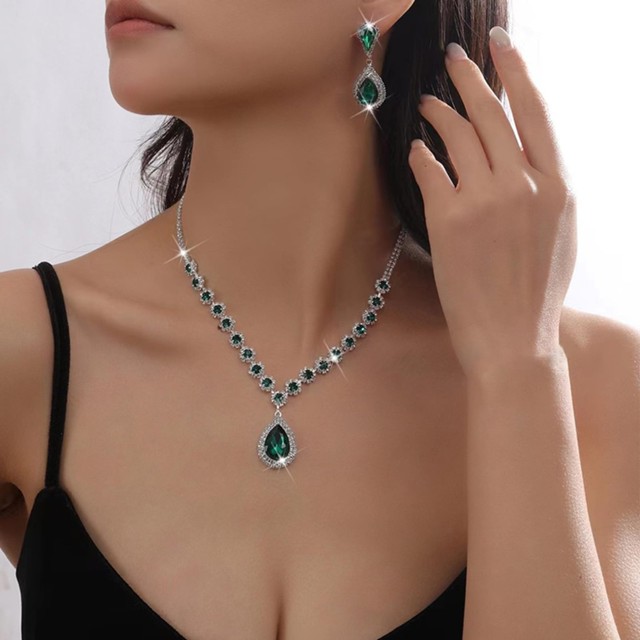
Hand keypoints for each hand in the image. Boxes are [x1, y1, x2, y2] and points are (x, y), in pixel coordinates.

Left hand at [407, 29, 576, 379]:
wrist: (512, 337)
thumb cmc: (536, 291)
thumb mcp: (560, 232)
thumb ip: (544, 187)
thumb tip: (520, 152)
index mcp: (559, 186)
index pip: (535, 112)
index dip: (515, 72)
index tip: (499, 46)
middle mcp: (523, 186)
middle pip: (491, 114)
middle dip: (469, 79)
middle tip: (452, 60)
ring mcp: (485, 202)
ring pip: (457, 136)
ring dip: (439, 113)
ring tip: (428, 105)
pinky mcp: (449, 221)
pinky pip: (430, 171)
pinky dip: (420, 155)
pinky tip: (416, 149)